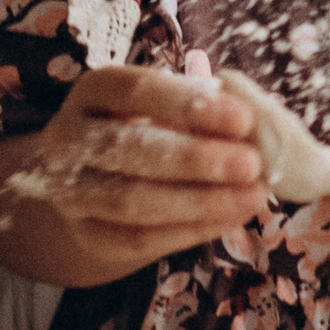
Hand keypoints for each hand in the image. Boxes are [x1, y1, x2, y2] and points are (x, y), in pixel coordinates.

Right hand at [0, 66, 266, 279]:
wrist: (100, 181)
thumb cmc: (151, 127)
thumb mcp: (173, 107)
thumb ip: (209, 109)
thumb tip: (261, 124)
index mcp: (94, 90)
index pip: (135, 91)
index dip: (188, 105)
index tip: (243, 119)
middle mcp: (67, 137)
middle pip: (128, 148)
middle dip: (195, 159)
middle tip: (252, 164)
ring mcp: (68, 190)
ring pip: (130, 200)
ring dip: (199, 201)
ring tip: (253, 196)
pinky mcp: (85, 234)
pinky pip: (137, 238)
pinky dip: (189, 230)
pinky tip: (230, 218)